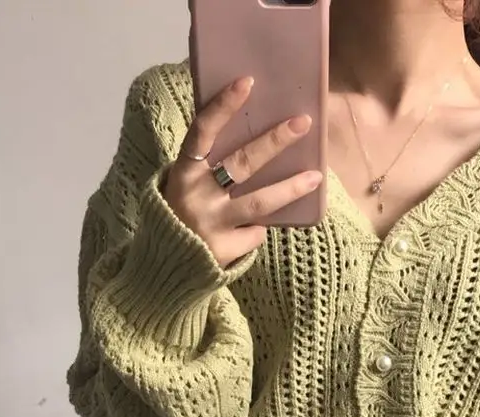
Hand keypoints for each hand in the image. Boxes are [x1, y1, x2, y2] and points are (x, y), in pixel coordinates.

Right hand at [164, 77, 322, 269]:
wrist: (164, 270)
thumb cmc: (180, 218)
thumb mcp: (185, 187)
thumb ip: (207, 168)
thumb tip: (254, 143)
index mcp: (182, 173)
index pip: (202, 132)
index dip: (223, 107)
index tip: (247, 83)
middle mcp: (195, 195)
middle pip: (242, 163)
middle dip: (275, 141)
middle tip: (303, 123)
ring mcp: (211, 224)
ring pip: (260, 202)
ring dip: (290, 187)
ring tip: (315, 177)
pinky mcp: (224, 250)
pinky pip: (254, 233)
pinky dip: (258, 229)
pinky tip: (251, 231)